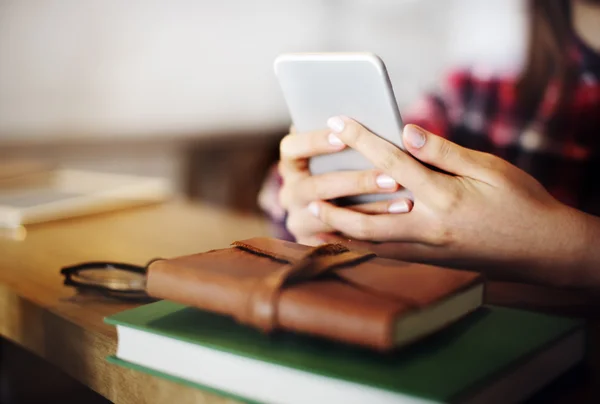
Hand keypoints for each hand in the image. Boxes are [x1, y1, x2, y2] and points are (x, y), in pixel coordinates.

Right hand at [278, 122, 411, 244]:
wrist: (344, 209)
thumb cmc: (349, 166)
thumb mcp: (341, 151)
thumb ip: (348, 138)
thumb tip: (371, 123)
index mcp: (291, 163)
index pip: (292, 148)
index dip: (315, 142)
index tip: (344, 136)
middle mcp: (289, 192)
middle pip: (315, 187)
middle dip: (355, 182)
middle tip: (392, 176)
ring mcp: (299, 220)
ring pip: (330, 216)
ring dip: (369, 208)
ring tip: (404, 200)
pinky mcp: (313, 242)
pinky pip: (343, 237)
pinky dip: (372, 227)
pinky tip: (397, 220)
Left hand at [312, 117, 591, 287]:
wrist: (544, 250)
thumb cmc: (521, 202)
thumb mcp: (489, 168)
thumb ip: (443, 152)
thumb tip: (406, 131)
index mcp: (443, 197)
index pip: (391, 163)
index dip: (362, 139)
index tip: (338, 121)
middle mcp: (429, 228)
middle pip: (366, 219)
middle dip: (333, 207)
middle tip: (307, 194)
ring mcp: (428, 250)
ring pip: (372, 244)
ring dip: (340, 233)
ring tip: (314, 220)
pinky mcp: (431, 262)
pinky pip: (386, 254)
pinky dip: (361, 246)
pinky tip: (346, 237)